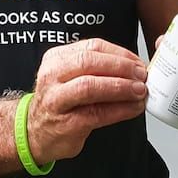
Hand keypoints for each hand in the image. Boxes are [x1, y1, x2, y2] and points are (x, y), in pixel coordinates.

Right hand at [27, 38, 148, 164]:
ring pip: (90, 86)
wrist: (35, 132)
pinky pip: (97, 113)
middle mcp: (52, 76)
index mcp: (56, 58)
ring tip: (139, 91)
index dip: (120, 53)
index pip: (92, 46)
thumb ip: (95, 68)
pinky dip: (120, 110)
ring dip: (121, 87)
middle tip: (141, 75)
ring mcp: (56, 100)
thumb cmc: (59, 102)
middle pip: (89, 62)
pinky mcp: (66, 124)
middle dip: (121, 67)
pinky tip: (133, 108)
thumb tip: (133, 67)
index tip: (137, 61)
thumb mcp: (68, 76)